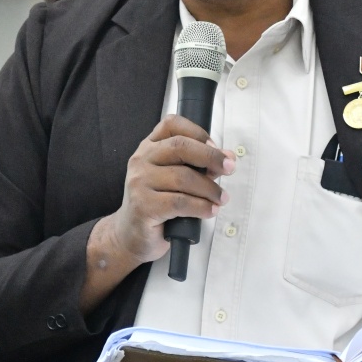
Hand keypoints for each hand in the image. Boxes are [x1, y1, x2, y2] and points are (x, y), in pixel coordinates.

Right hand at [109, 114, 233, 263]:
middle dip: (211, 156)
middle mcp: (141, 160)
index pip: (172, 125)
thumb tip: (229, 157)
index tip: (216, 147)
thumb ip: (201, 167)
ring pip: (183, 177)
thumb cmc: (158, 205)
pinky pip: (179, 202)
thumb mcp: (178, 181)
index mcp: (149, 147)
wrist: (131, 236)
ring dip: (210, 188)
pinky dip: (201, 206)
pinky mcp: (143, 206)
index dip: (198, 132)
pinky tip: (210, 210)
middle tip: (229, 168)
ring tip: (221, 198)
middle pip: (180, 147)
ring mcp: (139, 182)